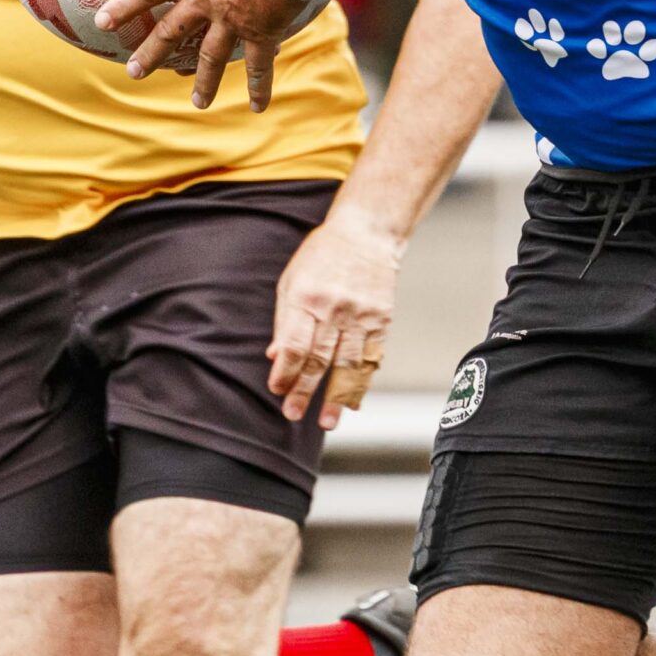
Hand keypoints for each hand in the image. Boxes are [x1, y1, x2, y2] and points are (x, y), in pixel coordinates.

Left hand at [95, 0, 305, 111]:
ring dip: (203, 82)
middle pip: (173, 30)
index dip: (125, 7)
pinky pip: (259, 65)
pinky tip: (256, 108)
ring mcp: (234, 18)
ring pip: (212, 57)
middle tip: (133, 72)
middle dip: (151, 53)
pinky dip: (259, 88)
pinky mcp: (262, 31)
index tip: (102, 23)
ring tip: (197, 103)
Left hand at [270, 205, 403, 427]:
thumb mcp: (292, 279)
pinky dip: (362, 381)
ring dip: (336, 396)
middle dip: (305, 390)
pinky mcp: (381, 319)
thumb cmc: (322, 255)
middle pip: (319, 358)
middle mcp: (334, 308)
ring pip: (347, 363)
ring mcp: (361, 315)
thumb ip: (284, 320)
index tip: (278, 391)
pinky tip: (354, 401)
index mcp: (306, 297)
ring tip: (327, 421)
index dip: (286, 371)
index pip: (295, 343)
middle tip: (293, 414)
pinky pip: (371, 356)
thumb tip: (273, 356)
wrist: (366, 233)